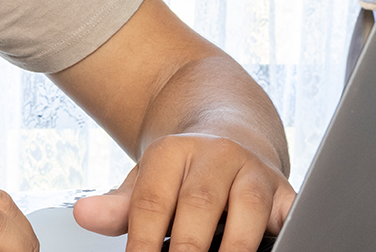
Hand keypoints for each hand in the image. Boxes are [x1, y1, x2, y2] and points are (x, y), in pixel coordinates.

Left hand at [70, 133, 293, 251]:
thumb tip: (84, 215)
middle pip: (198, 204)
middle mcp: (215, 155)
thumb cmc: (181, 174)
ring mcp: (253, 172)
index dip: (141, 243)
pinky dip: (287, 234)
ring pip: (249, 210)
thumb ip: (118, 207)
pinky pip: (291, 215)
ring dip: (234, 249)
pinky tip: (274, 251)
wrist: (228, 135)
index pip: (151, 203)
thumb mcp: (145, 182)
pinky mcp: (285, 192)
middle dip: (186, 249)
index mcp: (171, 153)